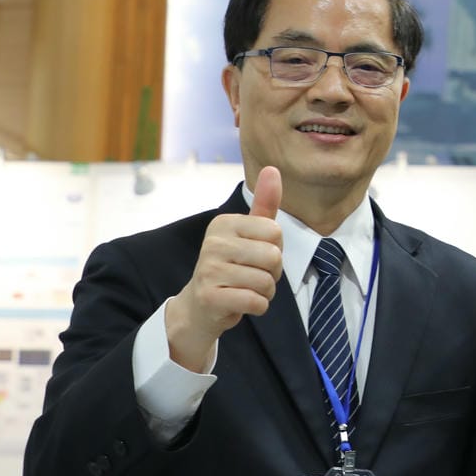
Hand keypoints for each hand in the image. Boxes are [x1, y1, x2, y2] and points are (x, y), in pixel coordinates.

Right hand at [168, 166, 284, 369]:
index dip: (275, 249)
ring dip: (265, 292)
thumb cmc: (231, 267)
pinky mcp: (210, 296)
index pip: (275, 232)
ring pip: (266, 282)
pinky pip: (256, 301)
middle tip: (253, 276)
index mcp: (224, 223)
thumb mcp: (248, 235)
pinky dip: (258, 307)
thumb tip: (272, 168)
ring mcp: (209, 269)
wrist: (200, 307)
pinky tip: (242, 303)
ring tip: (246, 290)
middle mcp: (213, 242)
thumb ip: (263, 205)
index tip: (256, 256)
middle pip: (273, 256)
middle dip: (273, 273)